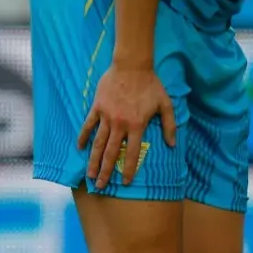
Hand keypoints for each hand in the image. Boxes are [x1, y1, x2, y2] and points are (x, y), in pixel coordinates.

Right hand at [78, 62, 176, 189]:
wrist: (132, 66)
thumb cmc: (151, 85)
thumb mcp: (165, 105)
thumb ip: (169, 126)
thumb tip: (172, 144)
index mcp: (137, 125)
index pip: (132, 153)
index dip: (129, 169)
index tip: (126, 182)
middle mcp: (120, 124)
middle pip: (111, 153)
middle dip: (106, 171)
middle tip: (100, 186)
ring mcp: (106, 116)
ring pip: (98, 143)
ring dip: (93, 160)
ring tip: (89, 175)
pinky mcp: (97, 108)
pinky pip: (88, 126)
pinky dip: (83, 137)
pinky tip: (80, 148)